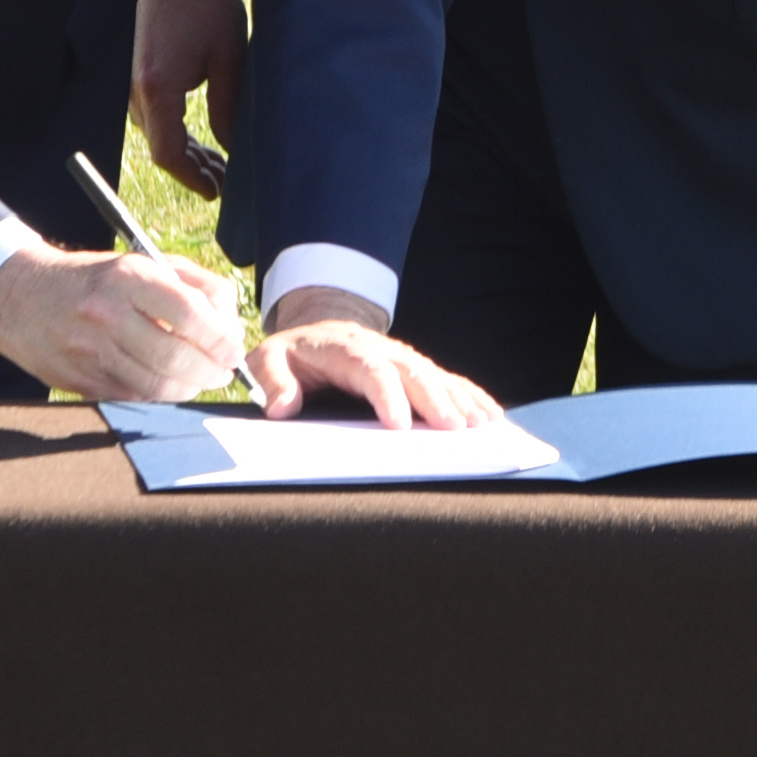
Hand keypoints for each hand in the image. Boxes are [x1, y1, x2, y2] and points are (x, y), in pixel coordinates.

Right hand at [0, 233, 248, 400]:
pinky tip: (170, 385)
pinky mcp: (78, 381)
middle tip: (225, 372)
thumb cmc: (97, 279)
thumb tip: (230, 324)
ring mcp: (89, 351)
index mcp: (127, 277)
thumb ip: (196, 286)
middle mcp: (106, 314)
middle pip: (175, 357)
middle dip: (212, 371)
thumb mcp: (145, 262)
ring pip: (156, 385)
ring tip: (202, 380)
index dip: (220, 338)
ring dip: (190, 388)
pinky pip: (133, 397)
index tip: (234, 348)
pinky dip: (161, 396)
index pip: (188, 313)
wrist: (19, 295)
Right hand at [129, 0, 245, 197]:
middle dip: (194, 170)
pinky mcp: (143, 74)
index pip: (167, 153)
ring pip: (160, 133)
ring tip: (221, 166)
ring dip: (188, 152)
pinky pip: (158, 116)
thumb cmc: (206, 7)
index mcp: (158, 90)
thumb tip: (232, 148)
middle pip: (162, 147)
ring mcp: (137, 83)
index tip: (216, 192)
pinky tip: (204, 139)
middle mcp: (139, 92)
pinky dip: (179, 132)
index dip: (192, 178)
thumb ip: (229, 107)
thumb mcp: (229, 58)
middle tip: (228, 183)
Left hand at [248, 286, 501, 427]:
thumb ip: (272, 382)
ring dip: (460, 399)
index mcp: (345, 349)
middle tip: (454, 429)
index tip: (399, 425)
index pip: (371, 370)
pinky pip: (447, 379)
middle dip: (435, 400)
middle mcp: (381, 350)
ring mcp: (402, 358)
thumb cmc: (293, 354)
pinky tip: (489, 413)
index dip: (387, 396)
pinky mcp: (415, 368)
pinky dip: (470, 394)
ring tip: (479, 424)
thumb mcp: (267, 361)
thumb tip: (283, 408)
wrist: (316, 328)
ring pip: (436, 375)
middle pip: (413, 372)